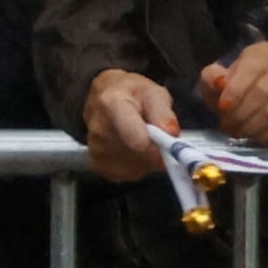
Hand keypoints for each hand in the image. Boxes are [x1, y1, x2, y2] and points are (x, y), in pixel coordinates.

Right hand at [79, 67, 178, 181]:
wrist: (103, 96)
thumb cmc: (131, 93)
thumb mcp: (153, 92)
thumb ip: (163, 112)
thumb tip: (171, 134)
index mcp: (111, 106)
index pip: (138, 141)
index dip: (160, 146)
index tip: (169, 141)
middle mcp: (98, 131)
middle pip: (140, 156)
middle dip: (156, 152)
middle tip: (157, 137)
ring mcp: (95, 150)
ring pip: (137, 168)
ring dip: (148, 160)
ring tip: (144, 141)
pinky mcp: (96, 164)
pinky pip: (127, 174)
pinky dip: (137, 167)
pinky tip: (134, 152)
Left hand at [200, 41, 267, 144]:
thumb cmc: (236, 82)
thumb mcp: (218, 75)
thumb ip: (212, 77)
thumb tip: (218, 83)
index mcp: (261, 54)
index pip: (251, 69)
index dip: (236, 90)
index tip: (222, 107)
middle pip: (263, 93)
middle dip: (241, 114)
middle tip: (227, 126)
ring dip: (252, 127)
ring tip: (237, 133)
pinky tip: (254, 137)